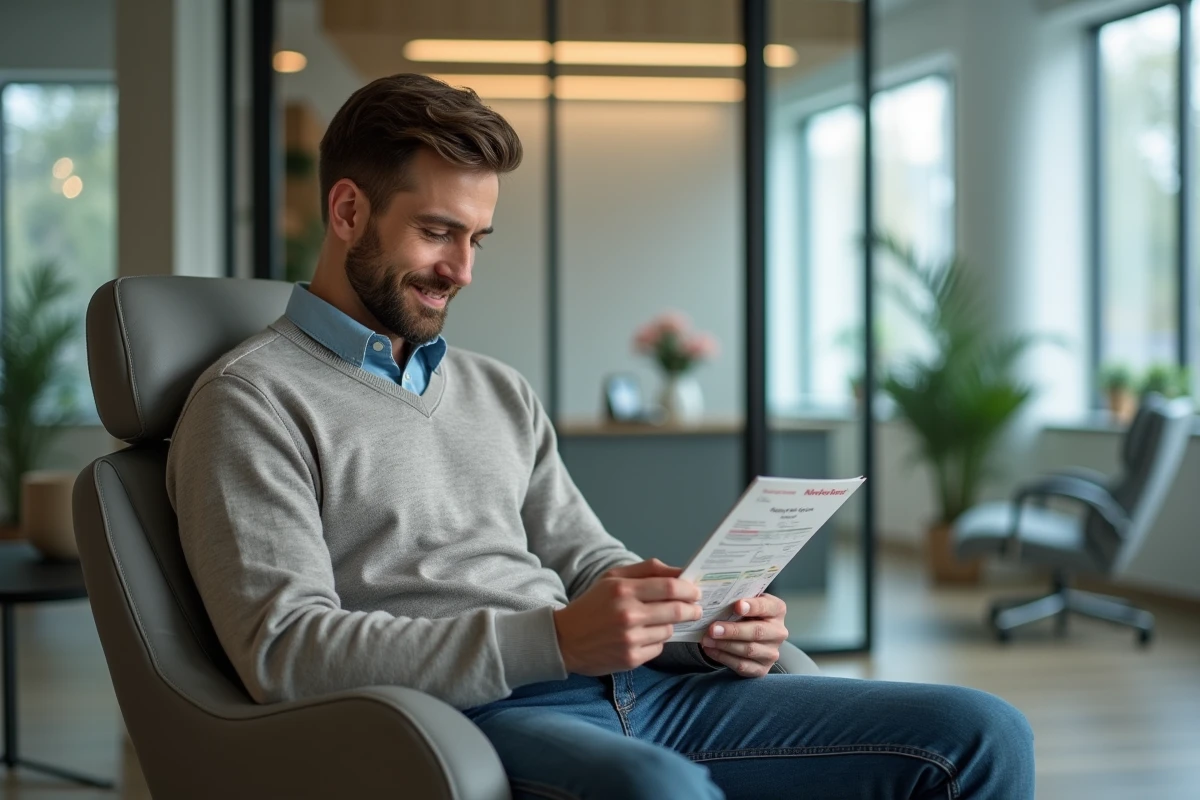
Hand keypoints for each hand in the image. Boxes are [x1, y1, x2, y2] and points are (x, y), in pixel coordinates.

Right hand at [554, 558, 702, 675]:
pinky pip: (658, 647)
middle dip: (692, 609)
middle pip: (676, 610)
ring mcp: (630, 639)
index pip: (670, 587)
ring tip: (658, 621)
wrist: (564, 639)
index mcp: (623, 590)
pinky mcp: (631, 659)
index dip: (689, 589)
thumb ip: (647, 569)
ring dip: (670, 625)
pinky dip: (656, 640)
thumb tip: (680, 571)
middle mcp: (627, 614)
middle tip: (695, 608)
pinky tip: (642, 636)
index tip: (696, 591)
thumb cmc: (592, 604)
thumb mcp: (613, 578)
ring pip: (669, 630)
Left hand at [701, 594, 787, 677]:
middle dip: (733, 631)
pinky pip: (742, 665)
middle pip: (757, 632)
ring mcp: (772, 653)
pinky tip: (711, 649)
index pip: (767, 606)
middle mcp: (778, 632)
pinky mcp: (762, 669)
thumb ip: (737, 601)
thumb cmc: (745, 614)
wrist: (748, 634)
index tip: (737, 605)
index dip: (753, 606)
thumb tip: (718, 601)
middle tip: (713, 629)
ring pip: (748, 650)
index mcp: (777, 610)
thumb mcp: (745, 602)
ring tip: (707, 639)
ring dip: (724, 645)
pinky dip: (723, 657)